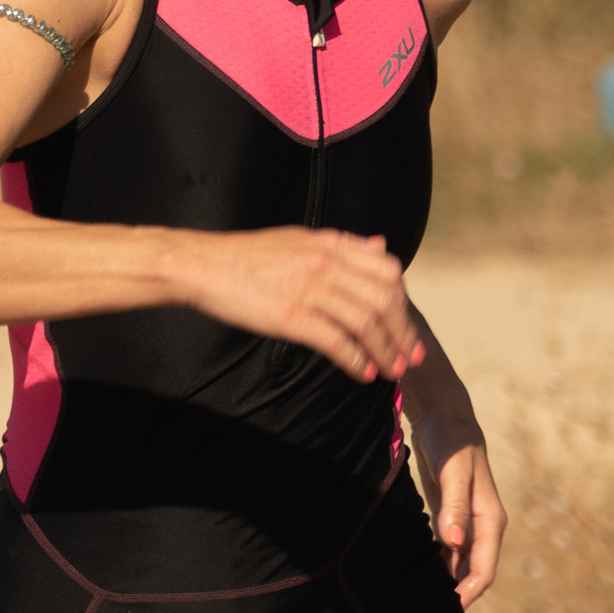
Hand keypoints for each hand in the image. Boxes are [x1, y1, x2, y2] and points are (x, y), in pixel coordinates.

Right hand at [180, 228, 425, 382]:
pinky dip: (355, 360)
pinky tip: (363, 373)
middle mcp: (326, 263)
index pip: (387, 270)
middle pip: (385, 298)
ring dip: (385, 350)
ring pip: (366, 322)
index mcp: (330, 243)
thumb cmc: (248, 256)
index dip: (405, 302)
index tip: (407, 326)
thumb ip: (343, 246)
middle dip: (403, 332)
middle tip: (410, 357)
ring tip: (391, 371)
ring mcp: (309, 289)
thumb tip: (379, 246)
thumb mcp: (300, 239)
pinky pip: (336, 341)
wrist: (203, 265)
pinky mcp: (291, 316)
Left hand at [419, 430, 505, 607]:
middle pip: (475, 572)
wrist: (446, 418)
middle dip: (458, 594)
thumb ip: (454, 507)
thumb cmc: (451, 442)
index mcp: (490, 520)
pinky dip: (439, 564)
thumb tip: (454, 543)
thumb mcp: (453, 473)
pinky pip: (449, 551)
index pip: (485, 569)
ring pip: (461, 564)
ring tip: (422, 600)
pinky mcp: (452, 517)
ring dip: (448, 581)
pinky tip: (420, 574)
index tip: (448, 610)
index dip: (469, 593)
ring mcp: (469, 523)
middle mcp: (483, 526)